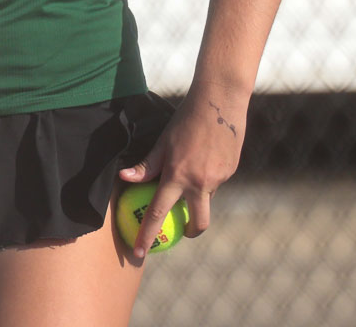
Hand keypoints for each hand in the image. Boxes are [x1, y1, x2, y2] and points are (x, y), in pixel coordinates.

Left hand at [116, 89, 245, 261]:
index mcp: (177, 175)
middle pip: (198, 222)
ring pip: (207, 197)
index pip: (157, 213)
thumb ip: (147, 165)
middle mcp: (199, 182)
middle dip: (190, 231)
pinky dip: (209, 176)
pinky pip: (216, 182)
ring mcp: (218, 178)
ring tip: (195, 168)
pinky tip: (207, 155)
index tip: (140, 253)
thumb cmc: (185, 120)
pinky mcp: (231, 171)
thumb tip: (124, 178)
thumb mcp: (163, 142)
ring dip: (199, 193)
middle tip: (183, 228)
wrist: (220, 101)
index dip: (147, 235)